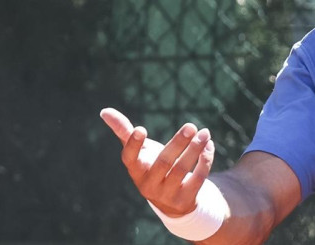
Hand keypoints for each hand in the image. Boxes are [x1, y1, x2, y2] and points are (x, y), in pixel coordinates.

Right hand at [100, 108, 215, 217]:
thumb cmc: (152, 168)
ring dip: (195, 149)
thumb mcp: (140, 152)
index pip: (130, 159)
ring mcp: (167, 194)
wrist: (173, 203)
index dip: (134, 145)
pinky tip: (209, 145)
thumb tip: (104, 111)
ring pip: (182, 170)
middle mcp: (148, 185)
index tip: (141, 129)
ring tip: (205, 133)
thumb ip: (124, 131)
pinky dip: (205, 160)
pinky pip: (197, 178)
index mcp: (135, 171)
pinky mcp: (186, 199)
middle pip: (163, 162)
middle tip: (190, 125)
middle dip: (178, 143)